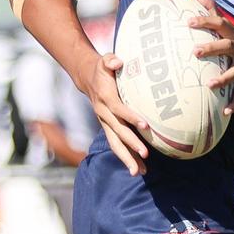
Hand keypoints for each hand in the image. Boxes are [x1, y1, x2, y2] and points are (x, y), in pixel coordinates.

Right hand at [83, 52, 149, 175]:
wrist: (87, 78)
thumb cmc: (102, 68)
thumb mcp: (105, 60)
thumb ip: (110, 60)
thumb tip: (117, 61)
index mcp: (105, 97)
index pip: (118, 109)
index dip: (131, 116)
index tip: (145, 125)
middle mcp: (103, 113)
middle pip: (117, 132)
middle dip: (131, 144)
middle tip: (146, 154)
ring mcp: (105, 123)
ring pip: (115, 144)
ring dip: (127, 159)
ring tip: (139, 173)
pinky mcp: (109, 128)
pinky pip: (117, 145)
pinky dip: (127, 157)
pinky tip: (139, 169)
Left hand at [190, 0, 233, 116]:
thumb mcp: (226, 27)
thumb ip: (212, 9)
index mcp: (233, 34)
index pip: (219, 24)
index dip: (204, 21)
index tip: (188, 22)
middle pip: (227, 46)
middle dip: (212, 48)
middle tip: (194, 51)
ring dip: (223, 79)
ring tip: (210, 85)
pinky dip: (233, 103)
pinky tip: (224, 111)